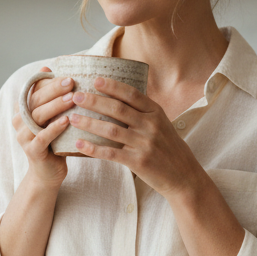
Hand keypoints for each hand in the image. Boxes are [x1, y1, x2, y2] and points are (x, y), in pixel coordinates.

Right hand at [10, 67, 75, 186]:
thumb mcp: (51, 117)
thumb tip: (46, 67)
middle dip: (54, 90)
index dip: (49, 82)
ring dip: (56, 106)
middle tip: (71, 82)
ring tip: (72, 98)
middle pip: (35, 101)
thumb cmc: (54, 141)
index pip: (34, 90)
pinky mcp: (32, 151)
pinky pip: (43, 137)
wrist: (48, 173)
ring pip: (38, 116)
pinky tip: (67, 121)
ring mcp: (23, 136)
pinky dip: (54, 128)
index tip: (67, 75)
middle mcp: (20, 121)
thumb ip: (48, 96)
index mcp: (23, 110)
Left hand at [66, 76, 203, 197]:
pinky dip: (93, 149)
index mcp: (156, 113)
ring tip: (72, 118)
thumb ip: (143, 110)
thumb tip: (120, 93)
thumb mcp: (162, 123)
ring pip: (111, 130)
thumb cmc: (168, 147)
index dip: (113, 86)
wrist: (183, 176)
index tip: (96, 80)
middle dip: (95, 101)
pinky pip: (111, 154)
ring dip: (89, 123)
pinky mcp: (139, 162)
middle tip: (76, 96)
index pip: (132, 94)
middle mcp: (151, 126)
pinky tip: (79, 144)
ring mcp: (145, 144)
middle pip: (118, 110)